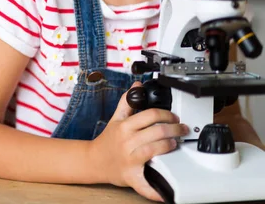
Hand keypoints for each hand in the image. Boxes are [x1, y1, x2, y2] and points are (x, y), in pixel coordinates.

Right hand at [89, 82, 188, 201]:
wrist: (94, 161)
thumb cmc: (108, 140)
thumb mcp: (116, 118)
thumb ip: (127, 102)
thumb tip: (137, 86)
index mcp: (124, 126)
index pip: (150, 115)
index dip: (166, 114)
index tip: (174, 117)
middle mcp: (127, 142)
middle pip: (157, 131)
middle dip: (175, 129)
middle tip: (181, 129)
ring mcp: (130, 159)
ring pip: (156, 149)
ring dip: (171, 146)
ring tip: (175, 144)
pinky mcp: (131, 176)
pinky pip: (146, 184)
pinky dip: (156, 190)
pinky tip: (167, 191)